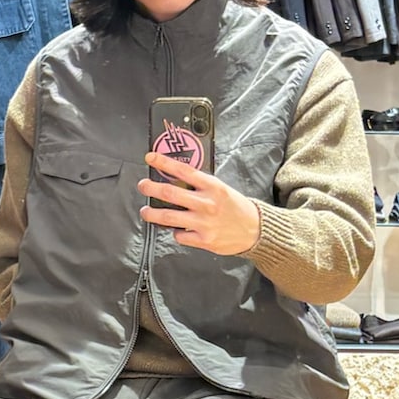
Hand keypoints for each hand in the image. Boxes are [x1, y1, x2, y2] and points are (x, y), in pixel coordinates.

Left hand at [139, 152, 261, 254]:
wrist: (255, 230)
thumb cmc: (236, 208)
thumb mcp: (221, 189)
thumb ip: (200, 185)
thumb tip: (176, 178)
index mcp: (212, 186)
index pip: (183, 170)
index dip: (163, 163)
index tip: (150, 158)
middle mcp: (206, 203)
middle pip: (169, 193)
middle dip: (151, 188)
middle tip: (143, 186)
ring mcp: (204, 223)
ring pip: (168, 217)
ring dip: (152, 214)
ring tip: (146, 212)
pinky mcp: (204, 240)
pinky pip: (180, 235)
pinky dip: (175, 232)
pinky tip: (178, 229)